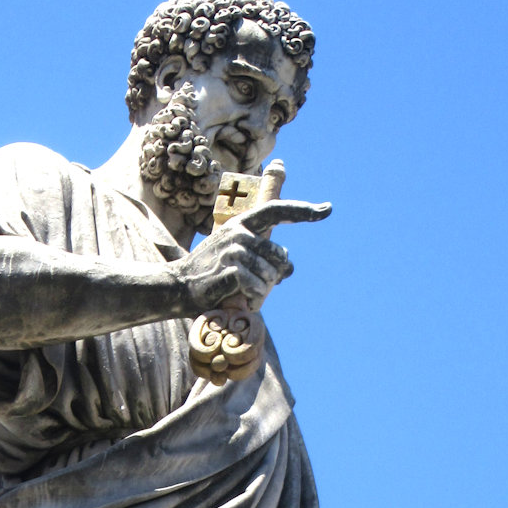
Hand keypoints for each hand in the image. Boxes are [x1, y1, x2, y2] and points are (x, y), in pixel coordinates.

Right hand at [174, 199, 330, 313]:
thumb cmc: (212, 273)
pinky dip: (254, 297)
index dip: (304, 211)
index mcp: (242, 223)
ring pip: (271, 274)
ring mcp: (234, 249)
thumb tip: (290, 268)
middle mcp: (239, 232)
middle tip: (256, 286)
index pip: (278, 210)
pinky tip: (241, 298)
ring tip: (243, 292)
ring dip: (262, 290)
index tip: (327, 209)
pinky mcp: (230, 269)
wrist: (180, 286)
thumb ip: (263, 258)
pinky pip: (258, 287)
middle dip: (276, 275)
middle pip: (280, 255)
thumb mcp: (238, 258)